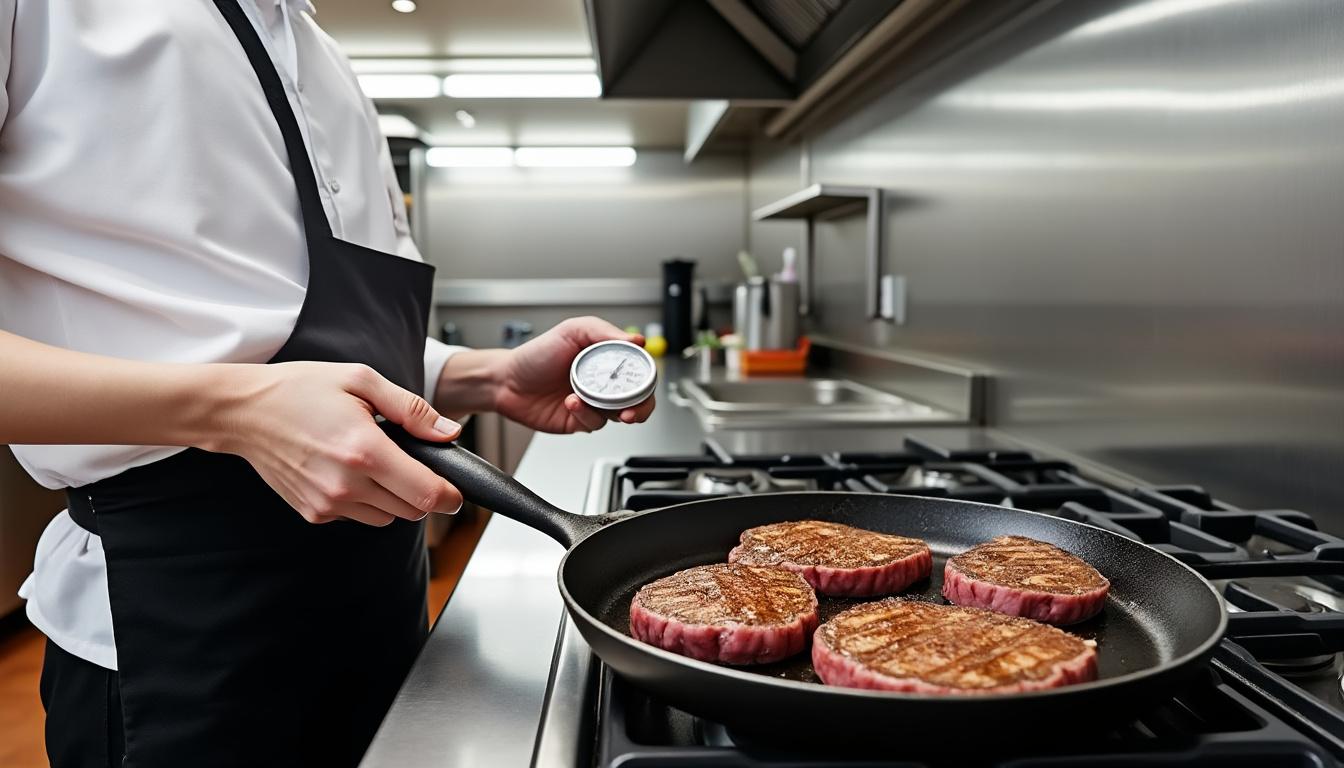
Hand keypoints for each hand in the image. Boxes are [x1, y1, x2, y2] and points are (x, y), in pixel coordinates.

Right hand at [209, 362, 463, 525]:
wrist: (243, 412)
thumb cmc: (300, 390)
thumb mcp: (361, 380)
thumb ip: (411, 409)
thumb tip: (448, 433)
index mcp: (365, 450)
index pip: (426, 493)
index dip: (450, 495)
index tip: (456, 490)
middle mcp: (346, 484)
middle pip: (412, 510)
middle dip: (422, 490)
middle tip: (408, 460)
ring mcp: (328, 503)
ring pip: (387, 518)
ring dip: (393, 497)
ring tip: (373, 462)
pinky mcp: (314, 513)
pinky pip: (358, 517)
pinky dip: (365, 501)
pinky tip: (348, 471)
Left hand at [496, 316, 656, 432]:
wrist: (506, 381)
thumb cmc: (536, 354)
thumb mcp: (571, 331)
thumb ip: (604, 332)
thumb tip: (636, 339)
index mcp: (606, 359)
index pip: (639, 370)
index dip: (647, 379)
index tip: (644, 382)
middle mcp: (603, 382)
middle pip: (638, 399)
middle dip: (640, 407)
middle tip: (631, 410)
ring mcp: (593, 403)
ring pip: (617, 415)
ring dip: (605, 409)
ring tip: (582, 397)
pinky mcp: (581, 421)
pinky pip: (594, 424)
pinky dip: (585, 414)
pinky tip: (570, 403)